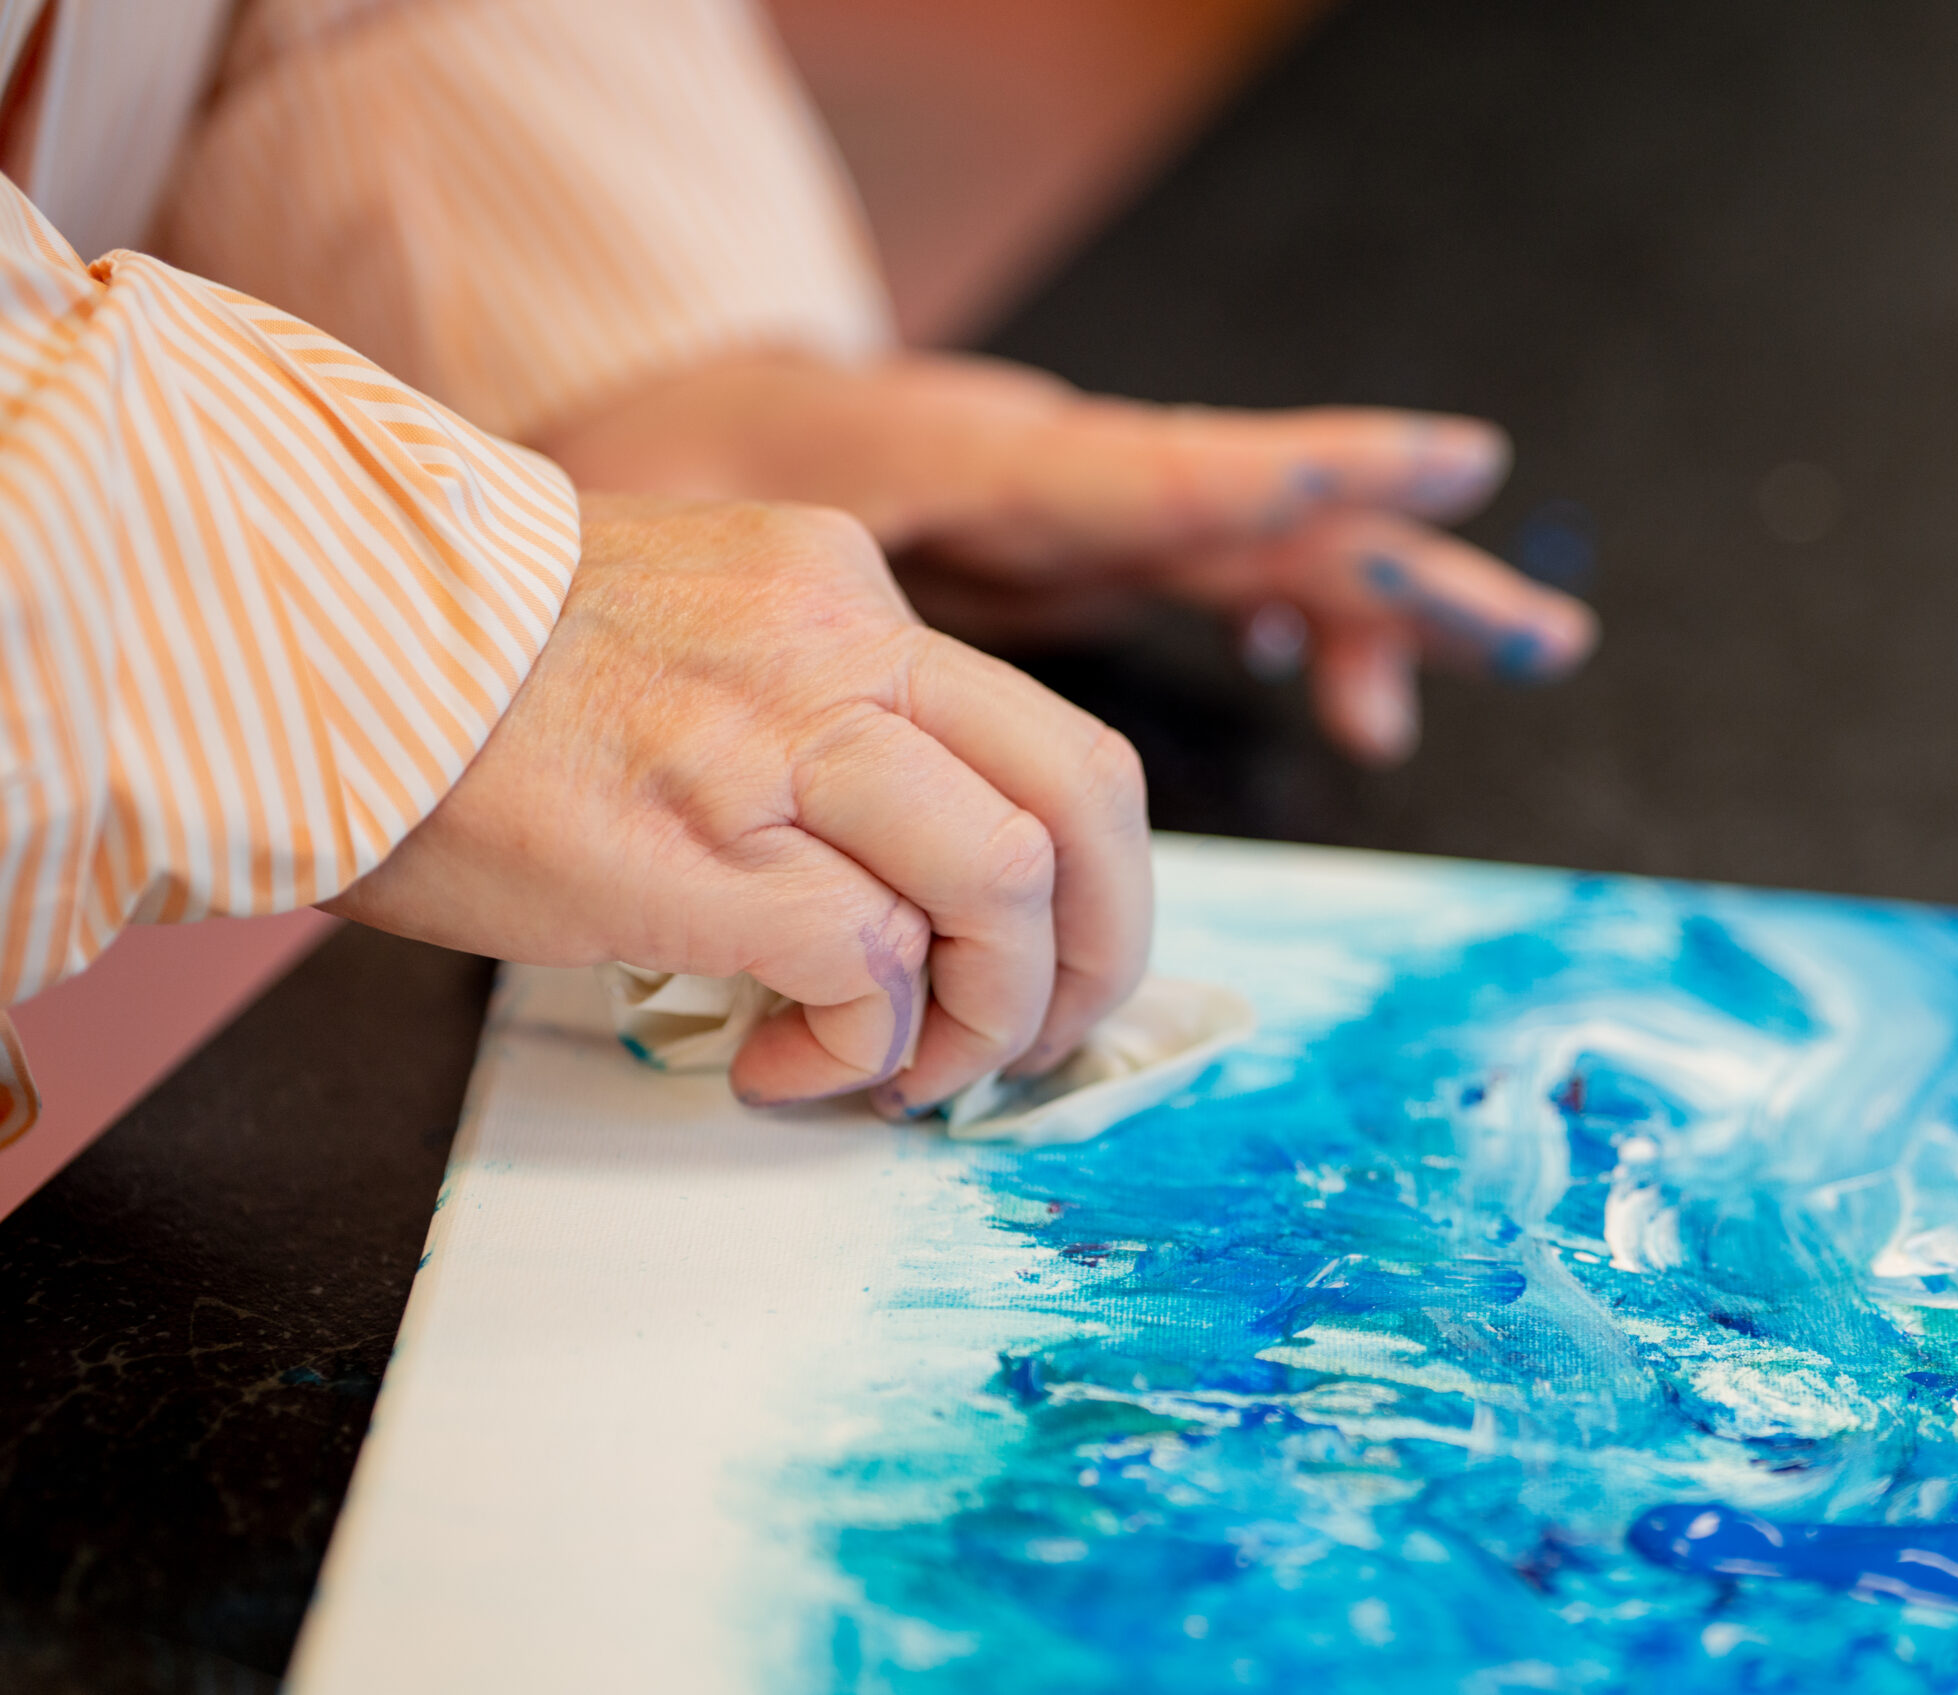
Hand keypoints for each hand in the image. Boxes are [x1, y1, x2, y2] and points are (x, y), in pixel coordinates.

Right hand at [324, 494, 1151, 1111]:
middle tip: (1042, 1038)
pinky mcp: (703, 851)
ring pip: (1004, 886)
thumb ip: (800, 714)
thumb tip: (883, 873)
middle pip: (1082, 796)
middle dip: (1102, 948)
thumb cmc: (452, 665)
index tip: (1045, 956)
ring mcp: (774, 742)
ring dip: (992, 1017)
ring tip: (911, 1072)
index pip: (1042, 731)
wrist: (292, 641)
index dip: (1086, 873)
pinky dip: (859, 1048)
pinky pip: (866, 969)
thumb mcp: (675, 632)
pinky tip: (782, 1069)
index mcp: (838, 591)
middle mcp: (836, 645)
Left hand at [534, 352, 1598, 764]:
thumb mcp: (714, 530)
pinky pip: (1218, 575)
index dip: (1312, 471)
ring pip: (1267, 547)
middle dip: (1407, 571)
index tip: (1453, 463)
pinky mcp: (1077, 543)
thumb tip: (889, 704)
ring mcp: (1082, 507)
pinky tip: (1339, 687)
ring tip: (1489, 670)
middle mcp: (1065, 473)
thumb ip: (819, 594)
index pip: (1174, 466)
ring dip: (1380, 611)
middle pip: (1270, 513)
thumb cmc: (671, 471)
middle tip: (1538, 632)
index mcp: (991, 457)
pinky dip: (1292, 623)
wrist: (662, 422)